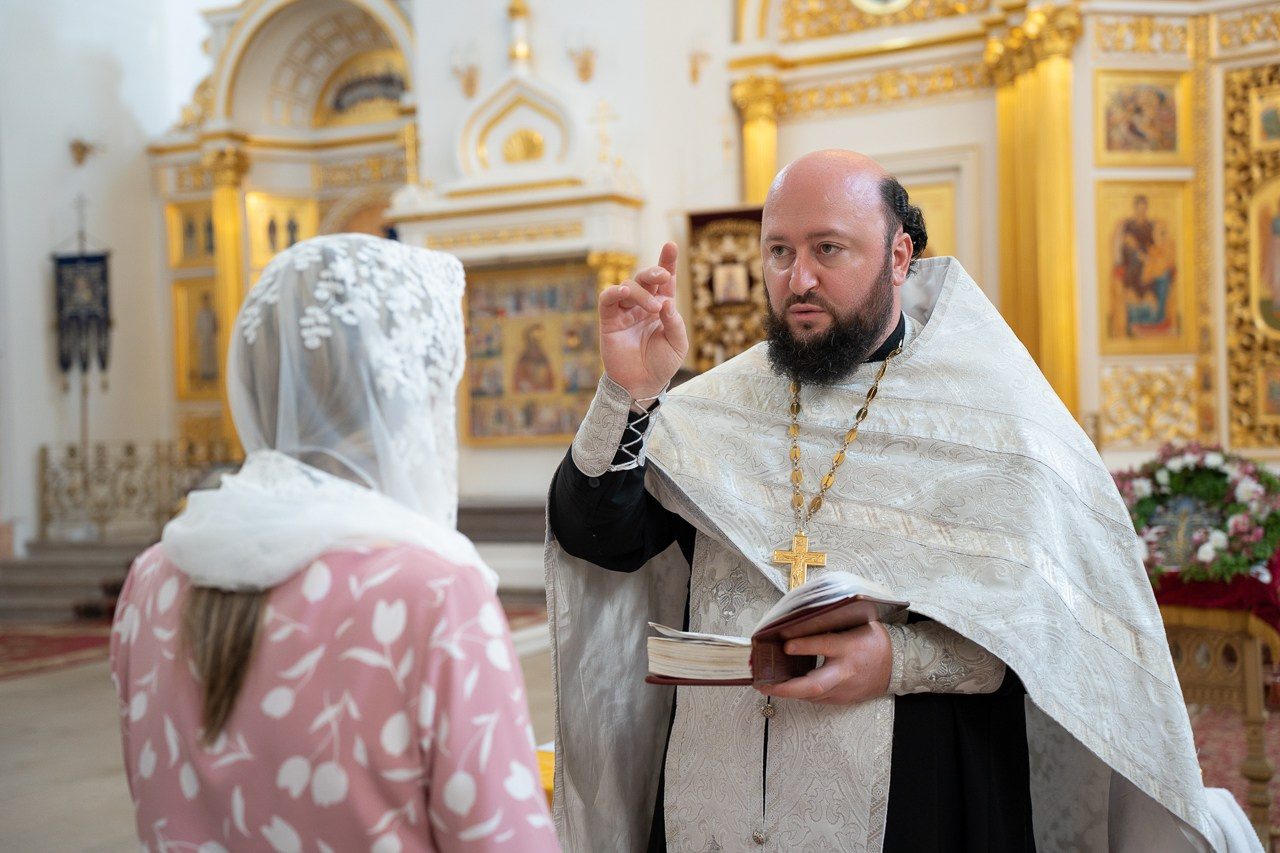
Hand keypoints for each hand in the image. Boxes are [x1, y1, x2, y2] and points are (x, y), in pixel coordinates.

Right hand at [598, 242, 687, 400]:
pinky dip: (614, 293)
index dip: (667, 262)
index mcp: (662, 306)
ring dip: (641, 292)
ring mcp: (625, 311)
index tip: (670, 246)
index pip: (665, 280)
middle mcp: (643, 304)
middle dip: (654, 271)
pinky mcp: (609, 320)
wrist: (642, 384)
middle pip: (645, 277)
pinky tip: (623, 293)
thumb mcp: (678, 344)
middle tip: (662, 277)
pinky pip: (608, 300)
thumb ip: (675, 323)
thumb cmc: (662, 364)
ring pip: (628, 286)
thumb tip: (666, 302)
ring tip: (653, 308)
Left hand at [756, 621, 891, 704]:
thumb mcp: (857, 623)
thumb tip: (801, 619)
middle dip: (786, 687)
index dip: (805, 646)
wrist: (897, 666)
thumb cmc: (873, 640)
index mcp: (850, 648)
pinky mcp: (842, 699)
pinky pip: (816, 698)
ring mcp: (844, 690)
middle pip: (815, 685)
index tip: (785, 645)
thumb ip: (831, 623)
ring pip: (812, 695)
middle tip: (763, 683)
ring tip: (765, 683)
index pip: (825, 646)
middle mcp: (846, 672)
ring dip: (787, 691)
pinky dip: (799, 693)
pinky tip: (785, 687)